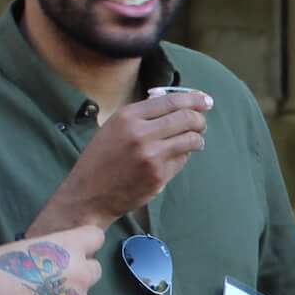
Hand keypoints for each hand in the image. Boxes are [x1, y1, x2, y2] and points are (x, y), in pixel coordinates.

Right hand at [0, 225, 102, 294]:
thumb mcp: (15, 250)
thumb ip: (37, 255)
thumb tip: (37, 263)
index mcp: (68, 248)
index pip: (94, 236)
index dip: (84, 242)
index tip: (72, 248)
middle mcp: (81, 275)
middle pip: (95, 271)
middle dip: (80, 274)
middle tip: (55, 281)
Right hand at [42, 90, 212, 226]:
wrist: (88, 195)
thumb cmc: (101, 159)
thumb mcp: (113, 128)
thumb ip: (141, 115)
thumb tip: (171, 102)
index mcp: (127, 116)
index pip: (171, 100)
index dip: (193, 99)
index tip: (205, 101)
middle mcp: (140, 133)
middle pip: (185, 118)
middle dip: (199, 119)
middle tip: (201, 123)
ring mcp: (151, 155)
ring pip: (190, 139)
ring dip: (197, 139)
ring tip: (196, 141)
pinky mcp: (158, 175)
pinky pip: (182, 160)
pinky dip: (184, 156)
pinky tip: (178, 157)